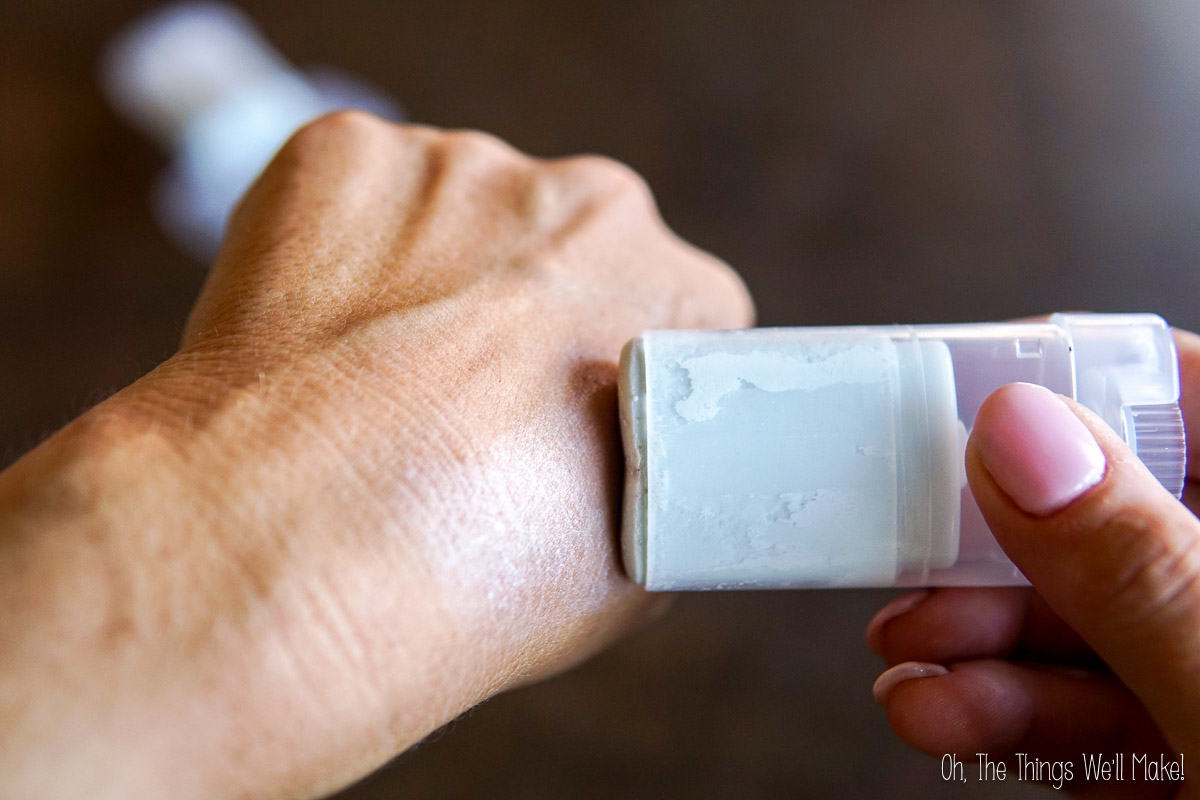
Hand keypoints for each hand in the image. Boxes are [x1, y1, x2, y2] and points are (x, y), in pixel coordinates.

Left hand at [0, 112, 751, 798]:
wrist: (301, 550)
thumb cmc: (475, 580)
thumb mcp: (632, 568)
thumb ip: (648, 482)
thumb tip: (608, 474)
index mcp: (678, 296)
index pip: (670, 315)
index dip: (618, 372)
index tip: (567, 418)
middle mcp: (587, 201)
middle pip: (567, 245)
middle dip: (526, 308)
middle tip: (460, 405)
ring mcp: (458, 167)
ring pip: (452, 212)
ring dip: (424, 275)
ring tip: (363, 386)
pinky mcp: (342, 154)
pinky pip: (347, 191)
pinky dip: (326, 248)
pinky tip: (308, 339)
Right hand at [866, 330, 1199, 796]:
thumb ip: (1144, 571)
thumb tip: (1020, 431)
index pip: (1191, 394)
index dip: (1076, 380)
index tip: (961, 390)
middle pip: (1107, 513)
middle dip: (991, 540)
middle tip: (905, 545)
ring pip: (1082, 619)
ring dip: (972, 637)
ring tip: (904, 656)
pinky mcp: (1181, 755)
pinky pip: (1083, 711)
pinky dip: (999, 710)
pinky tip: (938, 711)